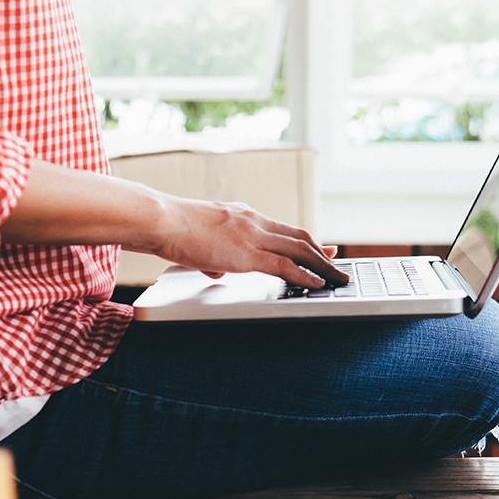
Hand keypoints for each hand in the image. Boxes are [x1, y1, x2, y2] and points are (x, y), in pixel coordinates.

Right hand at [148, 198, 348, 288]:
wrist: (160, 220)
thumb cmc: (170, 230)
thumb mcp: (198, 242)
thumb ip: (213, 256)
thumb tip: (217, 271)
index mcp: (242, 215)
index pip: (282, 228)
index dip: (304, 239)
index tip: (321, 246)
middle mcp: (253, 221)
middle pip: (298, 236)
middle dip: (321, 251)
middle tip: (337, 262)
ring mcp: (252, 235)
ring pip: (299, 249)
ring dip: (321, 265)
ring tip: (336, 278)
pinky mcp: (246, 254)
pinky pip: (284, 265)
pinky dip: (304, 275)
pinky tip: (316, 283)